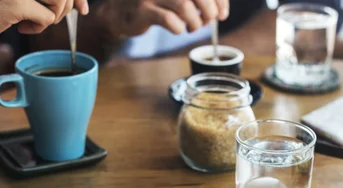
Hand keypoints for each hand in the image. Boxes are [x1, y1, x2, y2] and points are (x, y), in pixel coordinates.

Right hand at [0, 0, 88, 45]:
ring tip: (29, 20)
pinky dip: (39, 27)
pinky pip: (48, 18)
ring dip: (50, 18)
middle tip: (47, 18)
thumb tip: (81, 7)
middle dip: (64, 9)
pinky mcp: (16, 2)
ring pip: (60, 2)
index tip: (82, 10)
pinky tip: (21, 28)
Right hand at [96, 0, 228, 37]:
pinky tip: (179, 29)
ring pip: (185, 6)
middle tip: (207, 22)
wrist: (120, 11)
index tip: (222, 14)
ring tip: (192, 27)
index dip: (219, 0)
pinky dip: (179, 28)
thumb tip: (221, 12)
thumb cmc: (156, 3)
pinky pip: (169, 20)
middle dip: (209, 11)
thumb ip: (198, 0)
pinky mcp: (142, 10)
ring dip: (195, 22)